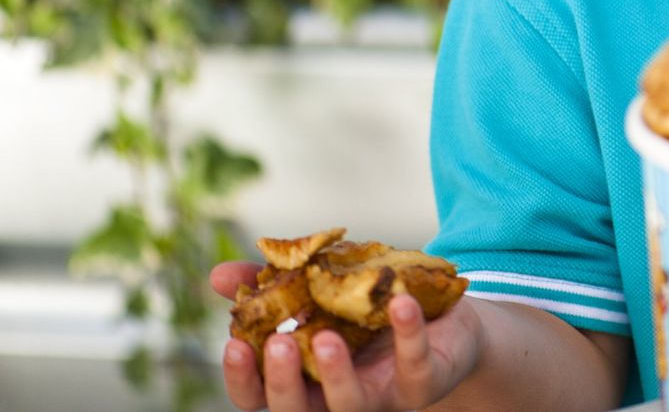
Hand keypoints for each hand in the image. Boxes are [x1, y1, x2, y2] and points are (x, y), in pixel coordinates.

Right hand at [211, 261, 482, 411]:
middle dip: (284, 384)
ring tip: (326, 337)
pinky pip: (414, 365)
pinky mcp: (423, 383)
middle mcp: (337, 399)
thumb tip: (218, 276)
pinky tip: (399, 302)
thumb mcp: (321, 293)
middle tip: (278, 344)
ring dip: (337, 375)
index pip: (260, 398)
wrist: (443, 317)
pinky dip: (408, 334)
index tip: (232, 344)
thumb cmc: (369, 312)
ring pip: (352, 405)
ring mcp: (381, 397)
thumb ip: (271, 287)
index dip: (243, 379)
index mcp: (306, 381)